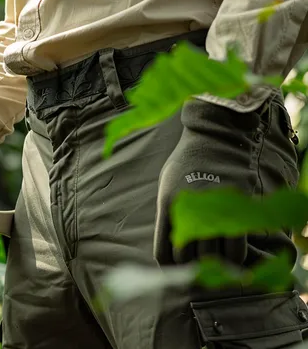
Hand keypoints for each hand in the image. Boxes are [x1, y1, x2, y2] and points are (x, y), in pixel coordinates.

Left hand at [154, 97, 266, 265]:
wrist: (215, 138)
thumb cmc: (187, 162)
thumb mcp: (167, 186)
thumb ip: (167, 214)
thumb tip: (172, 245)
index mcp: (167, 207)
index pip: (164, 255)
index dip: (170, 266)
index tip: (176, 264)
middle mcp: (190, 213)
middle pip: (187, 260)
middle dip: (190, 263)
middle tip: (197, 258)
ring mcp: (216, 213)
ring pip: (213, 259)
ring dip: (214, 262)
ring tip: (214, 255)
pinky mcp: (239, 211)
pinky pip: (237, 250)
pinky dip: (234, 256)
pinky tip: (230, 249)